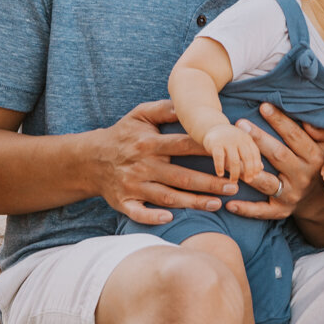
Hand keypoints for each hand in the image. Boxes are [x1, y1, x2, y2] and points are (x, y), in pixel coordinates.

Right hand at [94, 100, 238, 224]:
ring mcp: (133, 185)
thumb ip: (165, 109)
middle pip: (181, 176)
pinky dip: (152, 217)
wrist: (89, 159)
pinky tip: (170, 219)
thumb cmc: (123, 135)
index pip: (184, 146)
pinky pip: (138, 213)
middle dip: (209, 182)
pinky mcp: (124, 202)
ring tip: (218, 204)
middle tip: (234, 186)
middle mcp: (143, 165)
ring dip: (193, 202)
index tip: (231, 155)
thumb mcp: (140, 114)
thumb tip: (189, 104)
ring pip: (167, 197)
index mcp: (150, 143)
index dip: (208, 150)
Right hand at [202, 123, 261, 182]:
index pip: (255, 154)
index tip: (255, 177)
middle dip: (249, 171)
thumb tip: (261, 168)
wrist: (212, 127)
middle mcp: (239, 139)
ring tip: (233, 180)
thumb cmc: (230, 141)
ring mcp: (227, 141)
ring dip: (235, 173)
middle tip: (247, 180)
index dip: (256, 166)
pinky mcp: (215, 143)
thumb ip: (251, 155)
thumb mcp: (243, 145)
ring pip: (234, 160)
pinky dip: (220, 167)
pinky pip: (219, 157)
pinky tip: (220, 174)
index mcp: (247, 139)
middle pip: (247, 158)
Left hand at [222, 103, 323, 220]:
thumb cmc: (318, 165)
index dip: (280, 121)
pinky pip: (262, 211)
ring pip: (267, 182)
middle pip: (279, 155)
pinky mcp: (280, 210)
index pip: (295, 137)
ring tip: (232, 159)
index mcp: (314, 158)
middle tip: (240, 124)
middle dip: (259, 139)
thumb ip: (321, 132)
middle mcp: (303, 176)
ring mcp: (291, 195)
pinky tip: (229, 203)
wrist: (321, 200)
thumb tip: (308, 120)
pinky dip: (245, 209)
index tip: (264, 106)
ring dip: (249, 171)